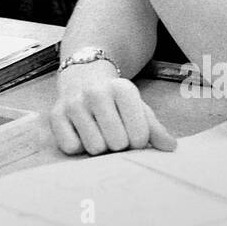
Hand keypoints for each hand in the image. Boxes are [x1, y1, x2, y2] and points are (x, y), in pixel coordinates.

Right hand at [51, 63, 176, 154]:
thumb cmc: (116, 101)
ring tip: (98, 131)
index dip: (138, 140)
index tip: (132, 130)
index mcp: (122, 89)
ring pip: (94, 147)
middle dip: (118, 144)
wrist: (83, 78)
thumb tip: (171, 148)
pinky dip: (78, 145)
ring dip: (98, 146)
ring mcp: (73, 103)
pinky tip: (80, 131)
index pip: (139, 136)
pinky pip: (71, 148)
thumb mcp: (138, 108)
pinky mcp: (55, 115)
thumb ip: (155, 129)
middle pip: (117, 143)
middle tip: (113, 132)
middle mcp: (96, 92)